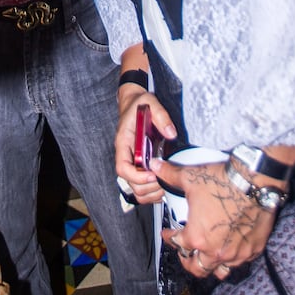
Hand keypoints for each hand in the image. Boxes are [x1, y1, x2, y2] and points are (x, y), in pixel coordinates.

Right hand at [114, 88, 177, 205]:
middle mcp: (126, 156)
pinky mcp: (140, 165)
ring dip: (151, 192)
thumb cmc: (140, 103)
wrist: (134, 103)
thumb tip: (171, 133)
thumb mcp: (150, 103)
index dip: (137, 176)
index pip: (122, 168)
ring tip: (166, 184)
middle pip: (131, 183)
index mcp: (124, 143)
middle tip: (165, 179)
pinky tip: (164, 184)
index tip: (153, 174)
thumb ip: (161, 116)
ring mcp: (133, 162)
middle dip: (149, 186)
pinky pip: (142, 187)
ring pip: (136, 189)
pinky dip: (153, 192)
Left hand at [165, 161, 275, 280]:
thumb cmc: (223, 182)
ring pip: (220, 270)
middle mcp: (216, 251)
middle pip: (197, 268)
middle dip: (188, 261)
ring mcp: (236, 254)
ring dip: (211, 265)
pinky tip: (230, 248)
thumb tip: (154, 165)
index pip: (178, 244)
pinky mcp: (254, 250)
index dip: (169, 238)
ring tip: (207, 256)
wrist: (255, 182)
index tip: (167, 234)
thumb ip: (169, 175)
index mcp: (197, 237)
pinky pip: (241, 262)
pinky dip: (233, 258)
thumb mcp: (190, 177)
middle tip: (185, 252)